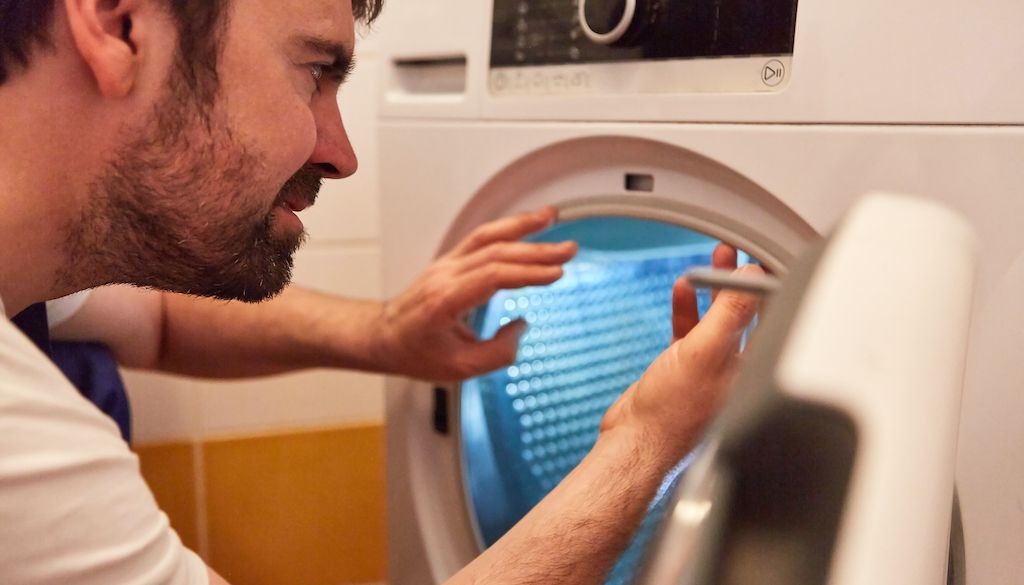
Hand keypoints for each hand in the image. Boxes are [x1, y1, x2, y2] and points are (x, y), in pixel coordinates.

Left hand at [376, 207, 577, 380]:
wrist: (382, 336)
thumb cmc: (415, 353)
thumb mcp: (457, 369)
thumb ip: (497, 353)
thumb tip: (521, 326)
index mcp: (445, 300)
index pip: (493, 277)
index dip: (528, 273)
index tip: (557, 274)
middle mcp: (446, 275)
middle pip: (496, 253)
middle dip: (536, 250)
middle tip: (570, 249)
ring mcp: (447, 264)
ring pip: (487, 237)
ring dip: (522, 226)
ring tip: (552, 217)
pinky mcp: (451, 261)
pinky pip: (481, 238)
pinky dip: (507, 227)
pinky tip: (528, 224)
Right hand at [600, 244, 761, 461]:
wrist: (635, 442)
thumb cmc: (672, 414)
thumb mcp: (705, 353)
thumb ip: (730, 313)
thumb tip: (751, 276)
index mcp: (754, 369)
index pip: (775, 317)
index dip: (770, 284)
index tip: (764, 257)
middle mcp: (738, 369)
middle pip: (748, 313)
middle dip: (742, 280)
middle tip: (739, 252)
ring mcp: (710, 369)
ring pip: (719, 318)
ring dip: (714, 288)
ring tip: (715, 258)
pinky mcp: (684, 370)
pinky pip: (690, 331)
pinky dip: (687, 309)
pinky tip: (681, 291)